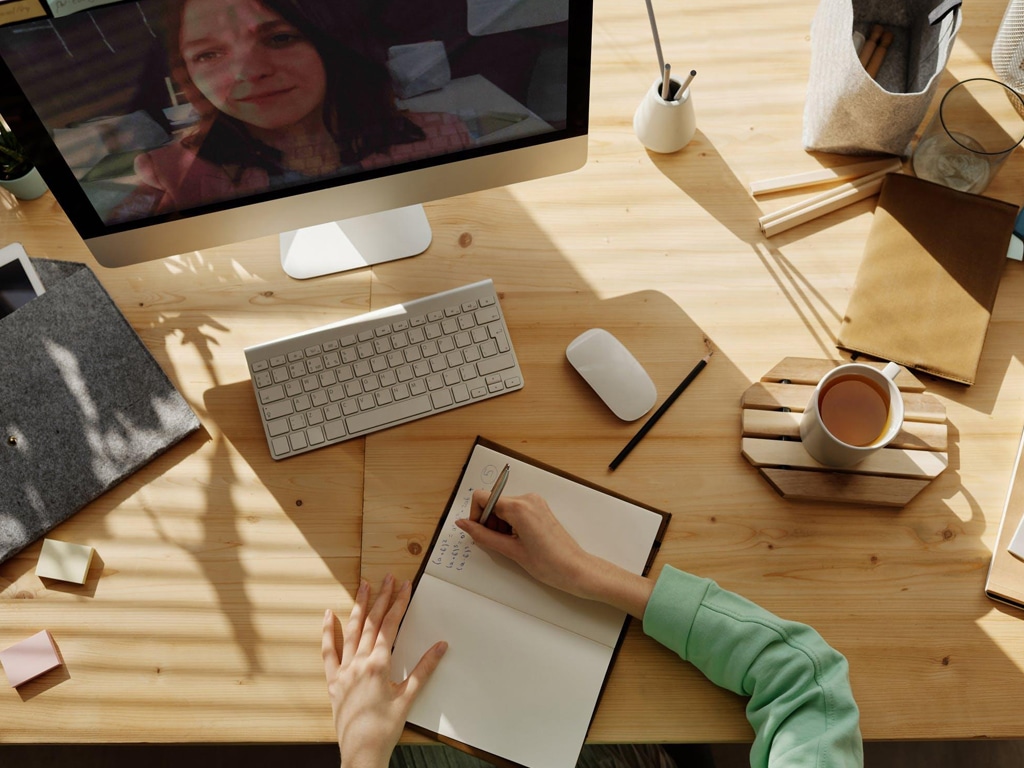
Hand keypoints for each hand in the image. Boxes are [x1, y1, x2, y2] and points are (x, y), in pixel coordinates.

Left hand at [322, 576, 447, 767]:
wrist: (362, 752)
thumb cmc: (385, 728)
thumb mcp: (409, 698)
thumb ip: (424, 669)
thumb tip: (441, 646)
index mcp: (378, 665)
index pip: (390, 625)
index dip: (398, 603)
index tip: (404, 586)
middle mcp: (358, 663)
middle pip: (371, 622)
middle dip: (381, 598)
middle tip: (388, 578)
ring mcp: (343, 671)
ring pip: (351, 631)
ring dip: (359, 607)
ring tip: (364, 586)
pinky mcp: (333, 681)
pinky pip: (328, 652)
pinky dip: (328, 632)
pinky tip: (329, 615)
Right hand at [456, 491, 653, 617]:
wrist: (575, 569)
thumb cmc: (549, 563)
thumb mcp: (510, 551)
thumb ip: (483, 535)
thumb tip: (463, 524)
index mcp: (519, 507)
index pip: (482, 497)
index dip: (476, 515)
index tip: (479, 532)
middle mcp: (527, 499)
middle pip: (493, 502)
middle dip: (489, 522)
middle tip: (498, 543)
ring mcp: (535, 502)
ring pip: (503, 507)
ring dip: (500, 525)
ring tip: (511, 545)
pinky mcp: (539, 508)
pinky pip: (515, 510)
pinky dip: (510, 524)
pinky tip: (518, 541)